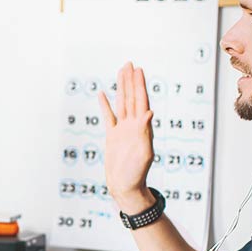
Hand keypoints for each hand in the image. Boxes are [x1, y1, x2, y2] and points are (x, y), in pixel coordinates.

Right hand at [98, 63, 156, 213]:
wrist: (125, 186)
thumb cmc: (136, 173)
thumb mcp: (144, 152)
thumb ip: (145, 132)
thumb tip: (149, 112)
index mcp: (142, 128)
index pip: (141, 101)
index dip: (140, 85)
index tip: (138, 71)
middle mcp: (133, 126)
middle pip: (132, 98)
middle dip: (131, 81)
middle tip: (130, 64)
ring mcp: (122, 130)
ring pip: (121, 103)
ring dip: (121, 88)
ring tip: (120, 72)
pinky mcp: (113, 136)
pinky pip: (108, 117)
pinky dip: (106, 105)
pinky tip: (102, 94)